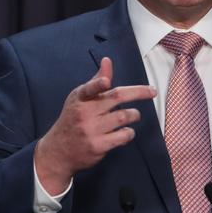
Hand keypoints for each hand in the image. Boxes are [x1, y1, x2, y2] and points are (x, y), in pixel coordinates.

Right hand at [34, 57, 155, 194]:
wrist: (58, 151)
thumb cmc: (73, 119)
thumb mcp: (79, 99)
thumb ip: (96, 81)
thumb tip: (107, 61)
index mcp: (80, 99)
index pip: (88, 89)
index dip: (97, 84)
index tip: (106, 82)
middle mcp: (84, 113)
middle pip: (116, 98)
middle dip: (138, 93)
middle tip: (152, 91)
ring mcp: (91, 130)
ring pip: (124, 116)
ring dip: (134, 114)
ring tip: (134, 115)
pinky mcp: (98, 145)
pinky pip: (123, 135)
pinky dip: (129, 132)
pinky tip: (127, 131)